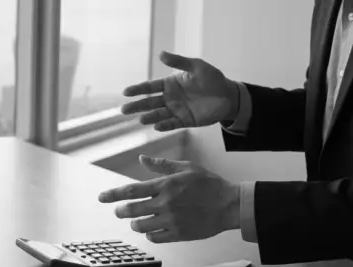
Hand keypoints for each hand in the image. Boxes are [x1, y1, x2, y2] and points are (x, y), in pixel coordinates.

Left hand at [98, 155, 240, 242]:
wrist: (230, 205)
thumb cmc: (209, 184)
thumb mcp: (186, 167)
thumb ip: (161, 165)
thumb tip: (141, 159)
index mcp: (165, 185)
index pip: (131, 190)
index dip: (112, 194)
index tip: (102, 197)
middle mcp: (165, 203)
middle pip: (131, 210)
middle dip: (120, 211)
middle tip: (120, 211)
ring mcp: (171, 220)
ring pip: (140, 226)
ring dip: (135, 223)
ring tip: (137, 220)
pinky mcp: (178, 234)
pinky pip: (154, 237)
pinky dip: (149, 233)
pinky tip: (152, 228)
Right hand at [121, 51, 240, 131]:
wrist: (228, 96)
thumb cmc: (212, 79)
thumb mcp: (196, 66)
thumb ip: (178, 62)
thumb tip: (160, 53)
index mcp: (170, 84)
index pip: (150, 87)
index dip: (137, 89)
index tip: (125, 92)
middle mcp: (170, 98)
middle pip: (149, 103)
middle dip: (136, 106)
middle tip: (123, 110)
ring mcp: (176, 110)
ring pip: (158, 115)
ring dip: (149, 117)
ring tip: (140, 120)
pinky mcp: (185, 121)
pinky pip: (172, 124)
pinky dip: (164, 126)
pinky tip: (156, 127)